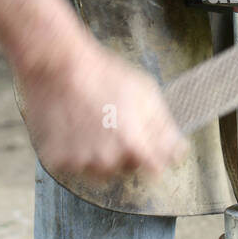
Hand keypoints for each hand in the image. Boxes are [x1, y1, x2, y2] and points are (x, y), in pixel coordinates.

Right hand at [14, 38, 187, 181]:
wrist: (59, 67)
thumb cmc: (103, 75)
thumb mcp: (147, 93)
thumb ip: (165, 128)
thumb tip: (179, 151)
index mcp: (134, 146)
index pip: (155, 170)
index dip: (153, 154)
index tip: (146, 142)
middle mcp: (108, 160)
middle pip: (126, 169)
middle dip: (125, 152)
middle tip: (114, 122)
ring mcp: (81, 162)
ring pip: (100, 171)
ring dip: (100, 155)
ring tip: (93, 124)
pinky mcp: (58, 161)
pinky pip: (74, 164)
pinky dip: (75, 151)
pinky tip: (75, 128)